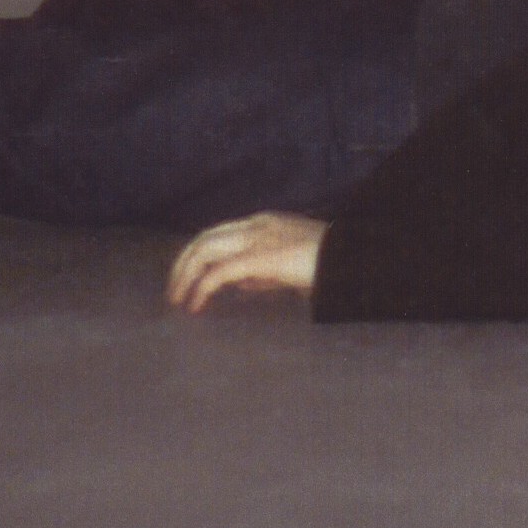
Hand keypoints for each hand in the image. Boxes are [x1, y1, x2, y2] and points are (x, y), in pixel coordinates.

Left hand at [166, 212, 326, 312]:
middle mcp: (256, 225)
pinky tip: (196, 305)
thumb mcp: (289, 264)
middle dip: (182, 265)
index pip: (216, 233)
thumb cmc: (328, 263)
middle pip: (203, 239)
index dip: (195, 256)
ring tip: (178, 300)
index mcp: (263, 223)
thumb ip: (263, 271)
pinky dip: (201, 288)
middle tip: (173, 292)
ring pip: (204, 251)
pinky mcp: (261, 258)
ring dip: (185, 276)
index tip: (186, 279)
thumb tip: (239, 283)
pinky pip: (219, 272)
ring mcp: (258, 238)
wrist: (353, 257)